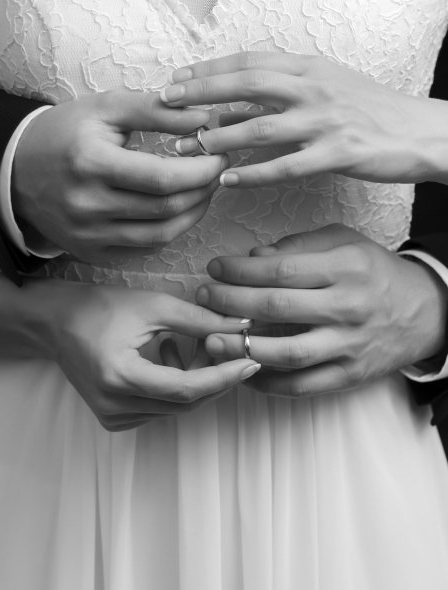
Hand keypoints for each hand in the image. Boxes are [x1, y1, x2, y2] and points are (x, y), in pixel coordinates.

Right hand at [13, 90, 226, 260]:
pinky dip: (170, 229)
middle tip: (218, 170)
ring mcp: (89, 235)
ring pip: (161, 234)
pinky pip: (144, 248)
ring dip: (193, 212)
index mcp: (91, 163)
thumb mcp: (105, 108)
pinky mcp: (92, 252)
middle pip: (167, 208)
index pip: (164, 177)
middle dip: (204, 189)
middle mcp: (88, 205)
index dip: (202, 169)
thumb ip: (156, 110)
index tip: (219, 154)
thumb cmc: (65, 133)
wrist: (16, 170)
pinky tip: (178, 208)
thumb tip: (204, 118)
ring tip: (204, 188)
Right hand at [43, 282, 258, 430]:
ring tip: (190, 342)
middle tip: (228, 347)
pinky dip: (174, 386)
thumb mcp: (152, 305)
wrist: (53, 321)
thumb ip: (199, 319)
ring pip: (174, 407)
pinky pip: (159, 409)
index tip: (251, 361)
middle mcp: (115, 406)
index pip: (187, 389)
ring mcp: (112, 416)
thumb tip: (241, 326)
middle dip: (214, 377)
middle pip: (185, 403)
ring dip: (195, 380)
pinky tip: (167, 353)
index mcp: (121, 378)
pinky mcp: (113, 418)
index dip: (224, 377)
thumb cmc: (98, 306)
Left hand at [160, 52, 447, 185]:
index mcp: (310, 68)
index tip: (174, 77)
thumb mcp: (327, 85)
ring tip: (189, 149)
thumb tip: (234, 100)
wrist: (420, 131)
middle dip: (202, 92)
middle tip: (165, 103)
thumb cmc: (369, 108)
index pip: (249, 62)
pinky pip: (287, 166)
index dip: (208, 69)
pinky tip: (228, 182)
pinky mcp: (339, 153)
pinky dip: (254, 175)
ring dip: (220, 138)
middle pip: (247, 85)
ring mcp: (326, 120)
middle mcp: (314, 88)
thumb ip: (284, 90)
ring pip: (262, 128)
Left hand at [195, 224, 446, 397]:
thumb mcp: (343, 242)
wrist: (424, 312)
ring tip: (211, 340)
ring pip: (287, 352)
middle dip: (230, 304)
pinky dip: (268, 382)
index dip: (240, 271)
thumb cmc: (374, 272)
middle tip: (203, 298)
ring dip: (242, 348)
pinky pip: (302, 385)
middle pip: (277, 308)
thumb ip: (298, 246)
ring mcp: (350, 345)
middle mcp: (349, 306)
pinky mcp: (350, 375)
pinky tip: (242, 369)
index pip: (281, 269)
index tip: (214, 269)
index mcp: (346, 267)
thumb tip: (253, 257)